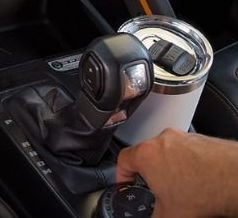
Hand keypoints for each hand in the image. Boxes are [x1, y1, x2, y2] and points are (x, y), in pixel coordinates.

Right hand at [117, 128, 237, 217]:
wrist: (235, 178)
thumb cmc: (204, 189)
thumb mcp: (170, 213)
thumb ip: (154, 216)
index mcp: (147, 154)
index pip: (123, 159)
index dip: (121, 174)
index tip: (126, 182)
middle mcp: (162, 140)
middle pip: (147, 154)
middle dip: (150, 172)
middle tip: (157, 189)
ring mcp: (183, 138)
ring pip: (168, 151)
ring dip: (171, 166)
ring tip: (182, 187)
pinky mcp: (202, 139)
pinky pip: (188, 150)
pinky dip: (189, 163)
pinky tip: (198, 180)